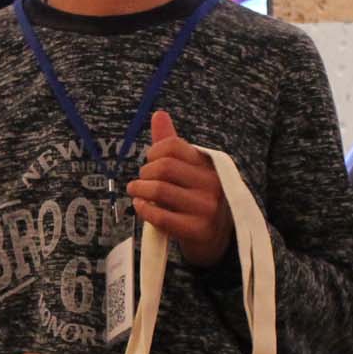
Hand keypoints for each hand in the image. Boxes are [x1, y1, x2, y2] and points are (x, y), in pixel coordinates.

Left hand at [127, 109, 232, 267]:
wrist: (216, 239)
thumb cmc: (197, 199)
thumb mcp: (190, 170)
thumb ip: (173, 145)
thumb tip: (159, 114)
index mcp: (209, 164)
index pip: (173, 146)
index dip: (154, 151)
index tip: (150, 161)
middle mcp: (211, 184)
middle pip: (164, 167)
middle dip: (145, 172)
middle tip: (141, 180)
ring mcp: (206, 208)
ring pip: (160, 190)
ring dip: (140, 190)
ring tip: (136, 191)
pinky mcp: (197, 230)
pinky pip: (160, 216)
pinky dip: (143, 209)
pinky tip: (140, 206)